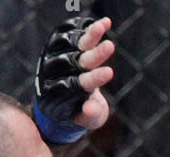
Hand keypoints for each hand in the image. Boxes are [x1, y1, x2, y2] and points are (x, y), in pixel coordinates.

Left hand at [34, 17, 115, 143]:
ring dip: (90, 35)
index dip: (94, 78)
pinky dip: (87, 28)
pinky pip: (72, 35)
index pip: (79, 84)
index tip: (110, 72)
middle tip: (110, 46)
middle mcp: (58, 74)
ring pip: (74, 45)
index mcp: (63, 95)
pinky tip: (103, 23)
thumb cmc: (80, 114)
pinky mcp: (61, 46)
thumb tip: (90, 109)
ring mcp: (59, 58)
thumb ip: (91, 115)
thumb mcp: (89, 121)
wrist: (64, 101)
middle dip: (95, 55)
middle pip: (77, 62)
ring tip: (104, 24)